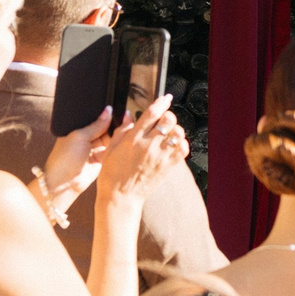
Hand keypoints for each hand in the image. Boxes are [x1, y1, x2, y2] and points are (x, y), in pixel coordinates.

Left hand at [33, 106, 114, 226]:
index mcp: (78, 130)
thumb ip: (96, 125)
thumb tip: (108, 110)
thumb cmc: (65, 159)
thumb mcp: (79, 136)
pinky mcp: (103, 158)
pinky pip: (114, 148)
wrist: (65, 183)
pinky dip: (119, 143)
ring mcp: (96, 149)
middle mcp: (88, 138)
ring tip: (128, 124)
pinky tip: (126, 136)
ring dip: (118, 132)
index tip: (117, 108)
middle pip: (105, 127)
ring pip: (111, 137)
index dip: (106, 114)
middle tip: (126, 115)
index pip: (96, 119)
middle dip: (114, 123)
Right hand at [94, 94, 187, 210]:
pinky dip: (181, 144)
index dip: (161, 102)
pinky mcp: (168, 166)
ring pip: (178, 133)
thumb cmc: (112, 173)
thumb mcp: (111, 148)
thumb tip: (128, 114)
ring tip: (168, 134)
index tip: (166, 98)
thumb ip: (122, 129)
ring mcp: (160, 156)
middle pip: (169, 119)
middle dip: (168, 116)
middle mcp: (149, 145)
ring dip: (175, 130)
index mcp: (133, 139)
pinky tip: (173, 145)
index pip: (152, 113)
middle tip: (163, 121)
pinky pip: (183, 149)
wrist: (121, 197)